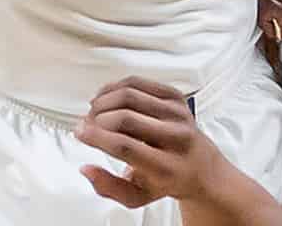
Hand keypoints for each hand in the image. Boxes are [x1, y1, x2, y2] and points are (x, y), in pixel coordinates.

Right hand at [76, 78, 228, 207]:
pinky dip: (115, 87)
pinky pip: (138, 83)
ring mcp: (178, 114)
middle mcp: (176, 137)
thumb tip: (87, 169)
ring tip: (94, 112)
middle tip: (86, 125)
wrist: (200, 165)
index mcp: (167, 167)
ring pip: (129, 95)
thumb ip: (109, 188)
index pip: (126, 146)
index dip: (96, 137)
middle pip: (125, 118)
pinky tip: (106, 98)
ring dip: (103, 101)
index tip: (80, 133)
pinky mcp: (175, 97)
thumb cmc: (168, 180)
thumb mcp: (138, 197)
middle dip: (97, 119)